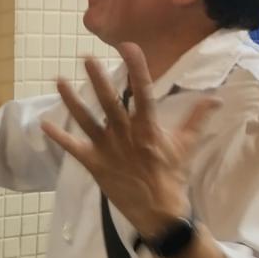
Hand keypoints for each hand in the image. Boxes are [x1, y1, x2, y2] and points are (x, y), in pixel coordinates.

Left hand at [41, 43, 219, 237]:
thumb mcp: (186, 145)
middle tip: (86, 58)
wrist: (158, 210)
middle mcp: (126, 135)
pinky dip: (58, 137)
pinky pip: (74, 148)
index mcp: (148, 127)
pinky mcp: (95, 164)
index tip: (128, 47)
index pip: (143, 92)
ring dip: (72, 101)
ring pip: (87, 120)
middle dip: (98, 79)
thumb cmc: (171, 175)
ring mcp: (108, 149)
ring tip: (59, 81)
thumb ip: (197, 118)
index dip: (136, 68)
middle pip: (109, 102)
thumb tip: (214, 97)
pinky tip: (44, 124)